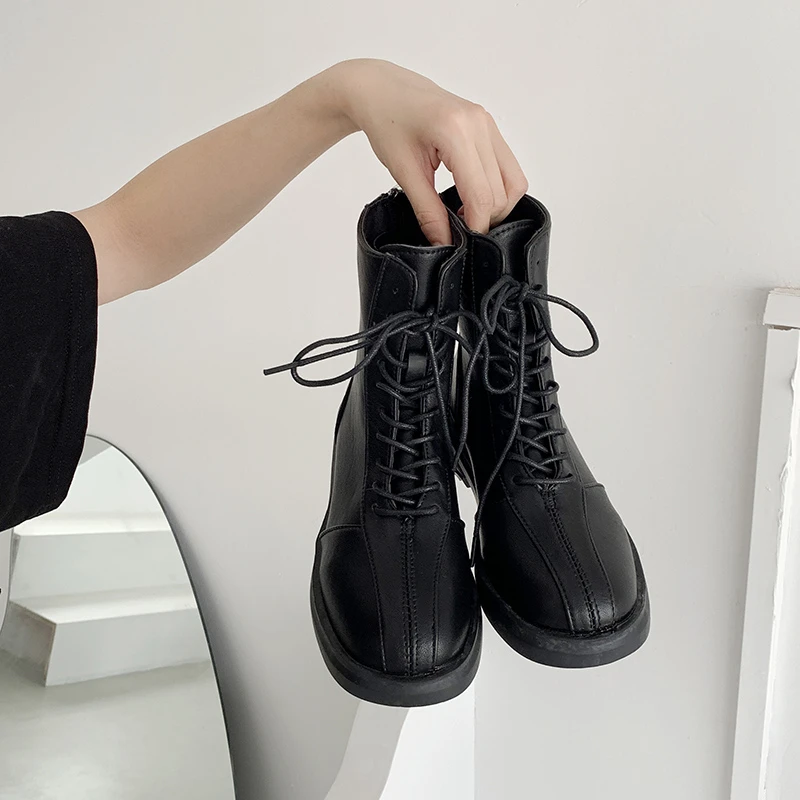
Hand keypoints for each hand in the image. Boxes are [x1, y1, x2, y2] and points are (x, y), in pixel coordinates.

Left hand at [330, 59, 527, 245]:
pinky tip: (471, 196)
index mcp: (455, 131)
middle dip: (485, 218)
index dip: (475, 226)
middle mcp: (479, 123)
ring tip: (466, 214)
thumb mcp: (404, 172)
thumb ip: (427, 211)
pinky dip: (497, 188)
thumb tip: (444, 243)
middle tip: (459, 230)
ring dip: (496, 205)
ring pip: (513, 181)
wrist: (382, 90)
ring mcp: (487, 122)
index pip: (481, 195)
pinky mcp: (489, 125)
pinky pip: (508, 167)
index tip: (461, 242)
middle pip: (501, 192)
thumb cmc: (386, 123)